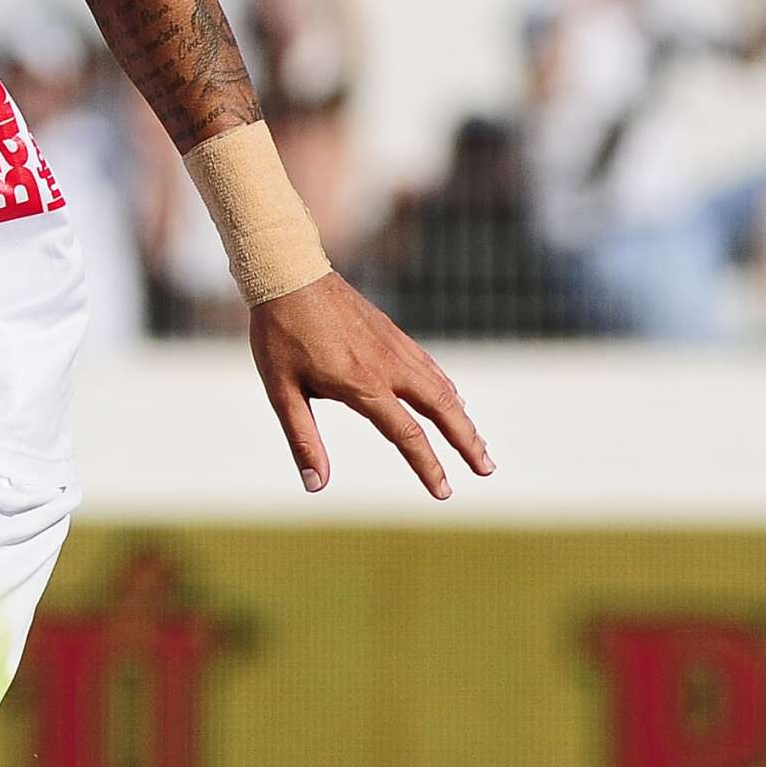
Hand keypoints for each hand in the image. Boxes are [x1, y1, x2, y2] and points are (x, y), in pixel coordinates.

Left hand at [250, 271, 492, 497]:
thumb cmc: (278, 334)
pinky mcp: (391, 332)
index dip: (428, 467)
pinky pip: (429, 366)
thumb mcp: (282, 391)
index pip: (407, 435)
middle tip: (487, 469)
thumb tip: (316, 485)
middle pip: (442, 409)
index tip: (444, 492)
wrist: (287, 274)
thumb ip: (302, 438)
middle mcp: (388, 366)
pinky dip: (448, 388)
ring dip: (463, 417)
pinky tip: (452, 399)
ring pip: (441, 386)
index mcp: (362, 385)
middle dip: (467, 442)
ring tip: (478, 443)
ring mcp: (394, 346)